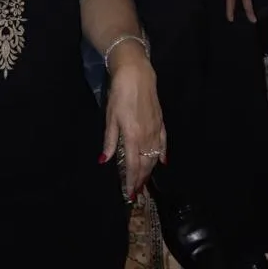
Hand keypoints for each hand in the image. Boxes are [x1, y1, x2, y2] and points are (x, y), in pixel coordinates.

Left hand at [102, 48, 164, 198]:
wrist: (136, 74)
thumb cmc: (120, 93)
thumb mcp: (110, 116)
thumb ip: (109, 140)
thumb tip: (104, 160)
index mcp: (132, 137)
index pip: (132, 165)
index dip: (131, 181)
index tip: (129, 194)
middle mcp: (146, 136)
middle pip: (145, 164)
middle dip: (141, 180)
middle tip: (136, 192)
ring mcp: (155, 129)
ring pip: (154, 156)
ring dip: (150, 170)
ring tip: (145, 181)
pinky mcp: (161, 121)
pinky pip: (163, 142)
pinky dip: (162, 154)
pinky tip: (161, 161)